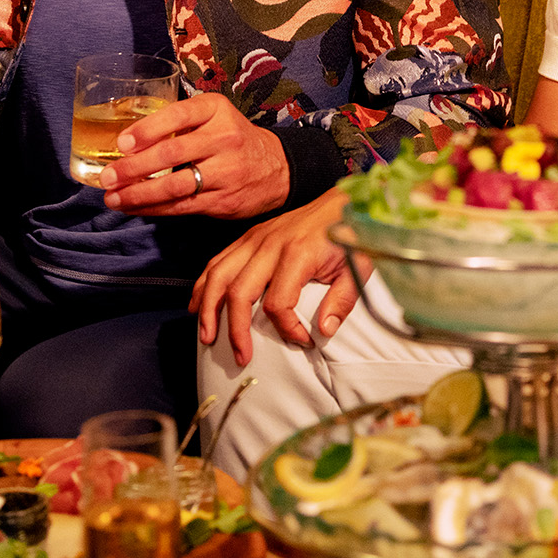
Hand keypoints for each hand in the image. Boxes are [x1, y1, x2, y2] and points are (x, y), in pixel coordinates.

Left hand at [99, 92, 290, 218]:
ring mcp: (226, 172)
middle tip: (107, 177)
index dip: (148, 129)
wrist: (276, 168)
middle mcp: (224, 138)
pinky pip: (182, 207)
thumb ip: (179, 123)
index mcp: (217, 110)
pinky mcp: (224, 200)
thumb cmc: (232, 139)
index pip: (179, 115)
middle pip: (172, 154)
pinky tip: (135, 208)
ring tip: (114, 198)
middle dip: (133, 168)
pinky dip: (154, 209)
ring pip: (175, 186)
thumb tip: (126, 141)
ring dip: (138, 194)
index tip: (122, 143)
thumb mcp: (214, 117)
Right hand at [188, 190, 368, 365]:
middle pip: (239, 292)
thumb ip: (341, 301)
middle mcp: (270, 245)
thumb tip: (324, 331)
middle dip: (235, 329)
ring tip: (207, 336)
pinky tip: (200, 305)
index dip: (287, 329)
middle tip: (241, 356)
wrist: (342, 202)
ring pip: (218, 275)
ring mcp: (256, 239)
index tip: (303, 340)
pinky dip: (203, 284)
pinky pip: (218, 261)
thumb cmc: (350, 235)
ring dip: (208, 309)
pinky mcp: (250, 236)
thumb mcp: (357, 268)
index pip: (277, 303)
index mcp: (297, 254)